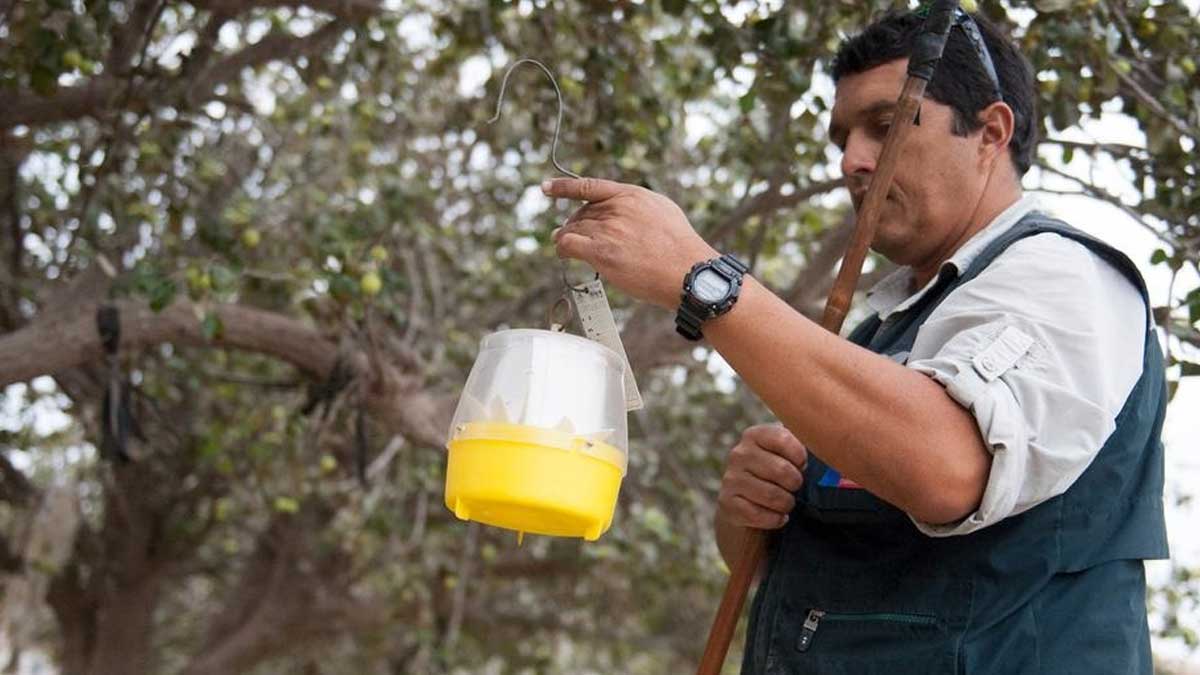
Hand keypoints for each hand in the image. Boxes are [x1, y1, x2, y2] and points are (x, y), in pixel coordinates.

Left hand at [542, 177, 718, 308]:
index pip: (590, 186)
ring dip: (565, 237)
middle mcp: (617, 209)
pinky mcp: (602, 252)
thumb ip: (636, 205)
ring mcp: (608, 230)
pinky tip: (563, 253)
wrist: (686, 271)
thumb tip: (618, 207)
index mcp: (631, 195)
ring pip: (572, 228)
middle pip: (581, 213)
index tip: (547, 188)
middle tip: (569, 233)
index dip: (564, 187)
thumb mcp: (662, 210)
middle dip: (574, 223)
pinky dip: (562, 248)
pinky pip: (569, 245)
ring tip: (563, 245)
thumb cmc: (679, 246)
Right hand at [717, 424, 807, 529]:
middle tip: (795, 487)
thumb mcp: (786, 454)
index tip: (801, 465)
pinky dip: (775, 519)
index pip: (784, 439)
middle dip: (796, 484)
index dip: (800, 456)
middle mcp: (739, 454)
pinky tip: (778, 517)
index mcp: (755, 435)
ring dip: (787, 504)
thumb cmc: (776, 475)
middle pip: (782, 470)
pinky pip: (760, 515)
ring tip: (787, 502)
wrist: (747, 504)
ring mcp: (731, 479)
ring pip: (773, 495)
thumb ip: (802, 446)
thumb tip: (829, 451)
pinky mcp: (727, 503)